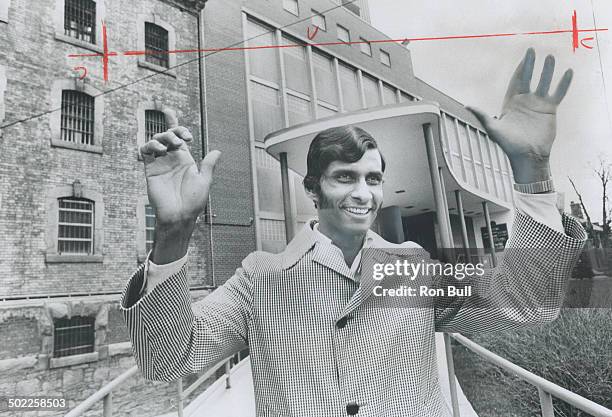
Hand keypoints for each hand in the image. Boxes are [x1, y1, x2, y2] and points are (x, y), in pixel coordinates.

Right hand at [140, 108, 220, 226]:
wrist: (178, 215)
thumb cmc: (192, 202)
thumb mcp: (204, 180)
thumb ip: (208, 165)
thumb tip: (218, 152)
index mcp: (185, 160)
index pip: (179, 137)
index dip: (176, 124)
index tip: (178, 122)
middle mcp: (172, 159)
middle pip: (168, 135)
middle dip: (174, 131)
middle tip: (182, 141)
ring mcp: (160, 163)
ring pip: (156, 140)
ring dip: (163, 138)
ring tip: (172, 147)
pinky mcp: (150, 169)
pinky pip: (144, 151)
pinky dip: (149, 145)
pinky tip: (159, 150)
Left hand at [467, 48, 572, 182]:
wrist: (527, 156)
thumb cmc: (508, 144)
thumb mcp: (493, 128)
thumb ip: (482, 115)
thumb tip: (466, 106)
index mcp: (511, 103)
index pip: (516, 81)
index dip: (519, 69)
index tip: (523, 56)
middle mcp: (525, 101)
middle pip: (529, 78)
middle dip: (531, 64)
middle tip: (533, 49)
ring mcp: (538, 104)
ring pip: (544, 83)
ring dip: (547, 71)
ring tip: (550, 57)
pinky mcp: (550, 110)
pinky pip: (558, 93)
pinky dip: (563, 83)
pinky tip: (568, 72)